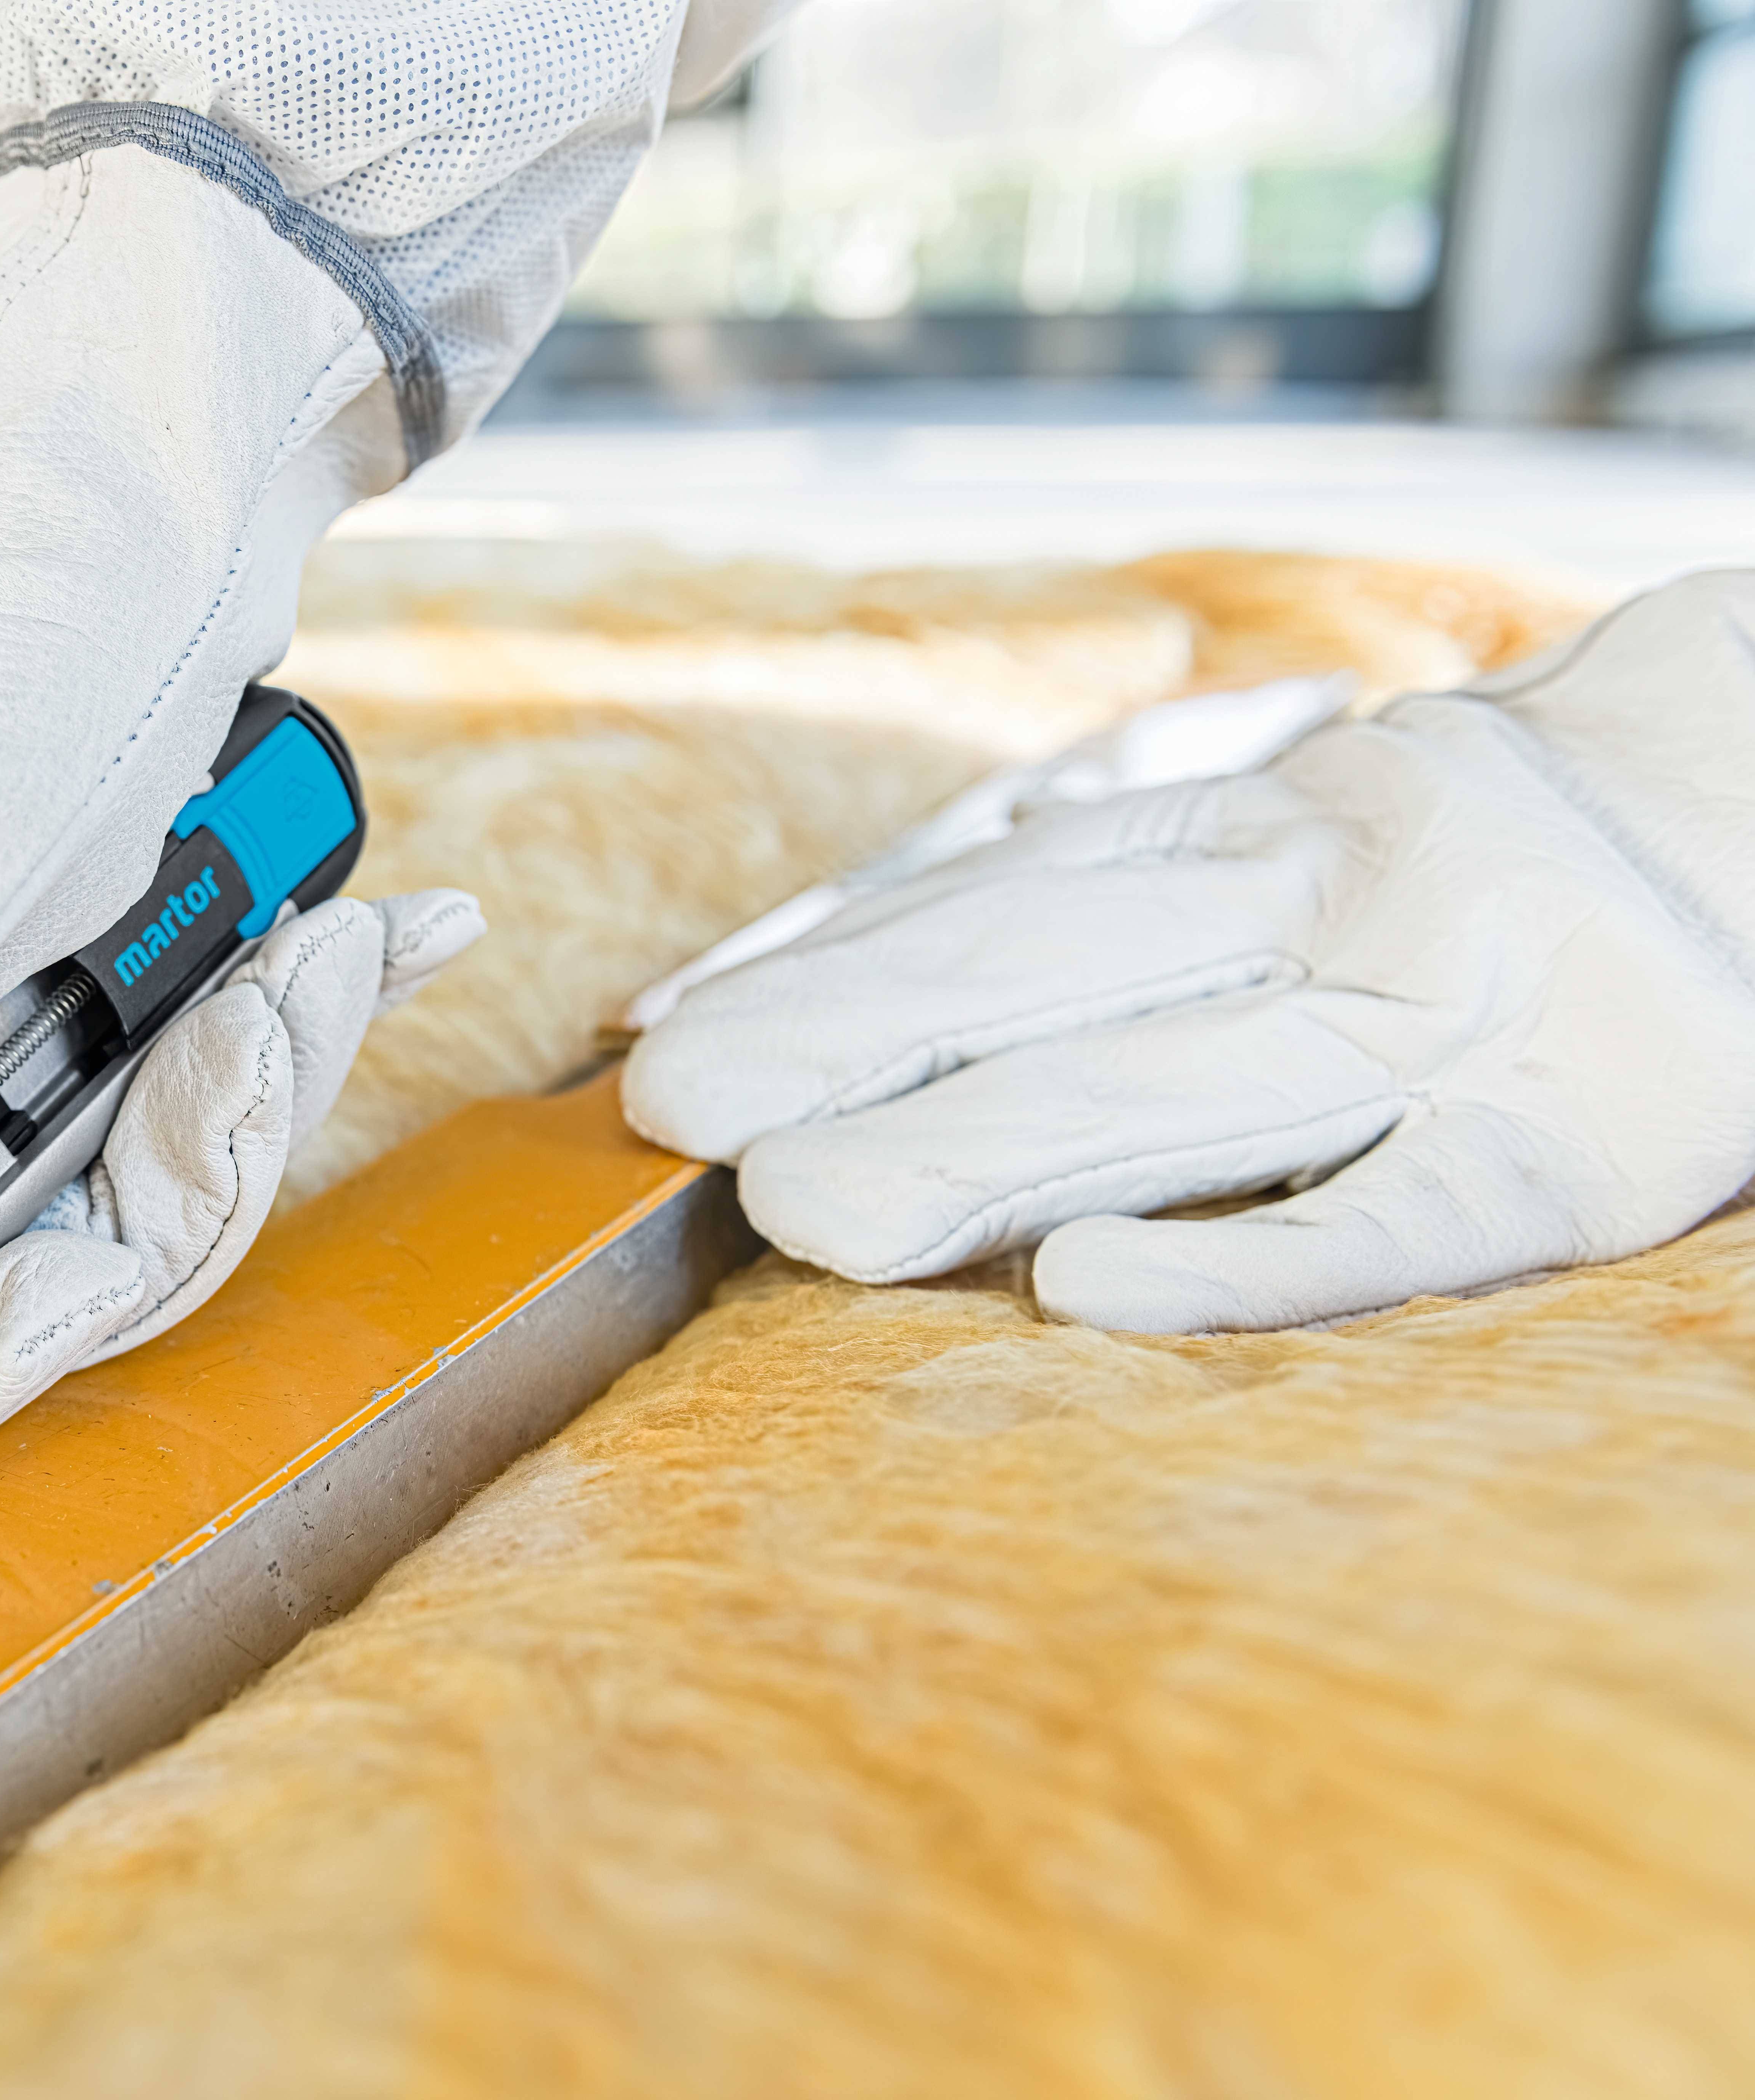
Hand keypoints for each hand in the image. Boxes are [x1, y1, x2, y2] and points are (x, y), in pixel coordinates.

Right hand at [0, 8, 676, 1434]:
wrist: (139, 439)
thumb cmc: (8, 638)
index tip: (98, 1213)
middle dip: (154, 1195)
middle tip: (242, 1028)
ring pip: (95, 1211)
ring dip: (231, 1107)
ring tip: (301, 957)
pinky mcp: (33, 990)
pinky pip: (154, 1112)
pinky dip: (256, 1046)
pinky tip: (339, 942)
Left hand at [623, 572, 1754, 1331]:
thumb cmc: (1483, 843)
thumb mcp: (1296, 814)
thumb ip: (1108, 863)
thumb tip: (883, 913)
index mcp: (1267, 825)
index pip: (1000, 897)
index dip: (824, 962)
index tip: (663, 1038)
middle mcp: (1338, 903)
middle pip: (1055, 974)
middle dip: (853, 1044)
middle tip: (673, 1121)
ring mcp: (1462, 1021)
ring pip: (1182, 1091)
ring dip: (983, 1150)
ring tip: (802, 1212)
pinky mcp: (1577, 1149)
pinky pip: (1393, 1220)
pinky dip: (1243, 1261)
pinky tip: (1091, 1298)